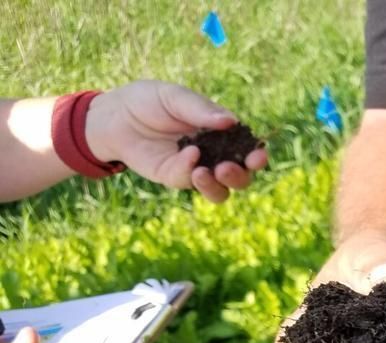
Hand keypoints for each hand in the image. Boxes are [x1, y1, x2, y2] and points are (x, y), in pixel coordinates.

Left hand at [85, 80, 267, 202]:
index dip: (256, 156)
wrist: (115, 115)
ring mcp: (196, 169)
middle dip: (240, 176)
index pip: (247, 149)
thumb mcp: (175, 97)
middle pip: (240, 177)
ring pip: (220, 191)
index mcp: (222, 134)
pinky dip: (191, 170)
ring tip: (212, 171)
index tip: (258, 155)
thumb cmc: (149, 100)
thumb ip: (201, 110)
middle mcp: (214, 155)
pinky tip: (188, 155)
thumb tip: (231, 121)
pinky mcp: (175, 177)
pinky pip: (189, 181)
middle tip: (229, 167)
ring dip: (220, 185)